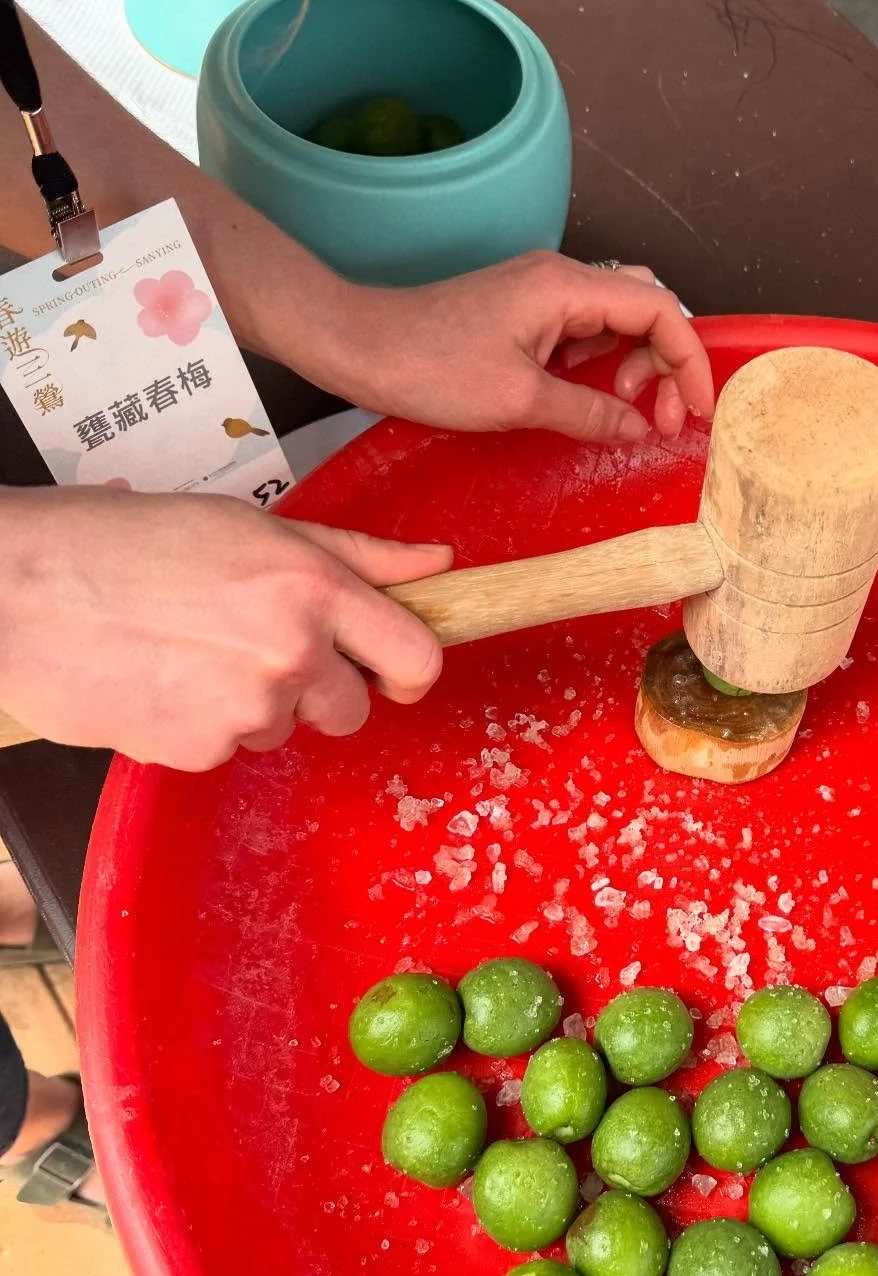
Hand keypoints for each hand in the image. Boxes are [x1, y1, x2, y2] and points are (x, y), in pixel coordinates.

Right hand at [0, 487, 452, 770]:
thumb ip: (353, 553)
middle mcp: (292, 649)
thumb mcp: (249, 525)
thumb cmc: (120, 542)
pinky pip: (225, 750)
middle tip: (252, 648)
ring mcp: (247, 706)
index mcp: (312, 585)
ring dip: (249, 704)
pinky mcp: (199, 750)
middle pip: (351, 708)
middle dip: (316, 691)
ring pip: (282, 728)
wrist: (16, 589)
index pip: (416, 655)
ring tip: (186, 650)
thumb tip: (437, 564)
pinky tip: (156, 678)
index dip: (410, 671)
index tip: (392, 672)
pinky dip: (198, 726)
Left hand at [326, 251, 714, 444]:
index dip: (689, 360)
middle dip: (667, 362)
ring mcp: (541, 293)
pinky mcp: (523, 311)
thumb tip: (639, 429)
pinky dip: (604, 363)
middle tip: (659, 419)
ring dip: (637, 364)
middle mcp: (561, 278)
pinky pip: (585, 331)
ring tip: (625, 410)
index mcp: (567, 287)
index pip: (660, 309)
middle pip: (647, 307)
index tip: (693, 412)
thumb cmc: (430, 368)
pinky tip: (591, 398)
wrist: (360, 347)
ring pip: (618, 318)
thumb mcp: (520, 401)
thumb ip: (590, 412)